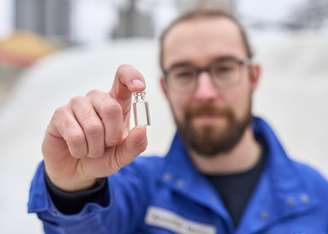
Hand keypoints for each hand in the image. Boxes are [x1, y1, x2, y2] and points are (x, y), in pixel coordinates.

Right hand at [42, 65, 147, 191]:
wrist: (76, 171)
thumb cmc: (102, 157)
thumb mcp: (123, 155)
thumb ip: (135, 145)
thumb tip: (142, 129)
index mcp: (117, 101)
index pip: (123, 77)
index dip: (132, 77)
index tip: (139, 88)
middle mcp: (97, 98)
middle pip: (111, 108)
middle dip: (112, 136)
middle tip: (107, 145)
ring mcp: (77, 103)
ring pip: (93, 127)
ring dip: (95, 148)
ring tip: (91, 150)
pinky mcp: (60, 114)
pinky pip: (75, 136)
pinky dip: (81, 151)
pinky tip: (78, 150)